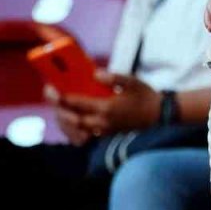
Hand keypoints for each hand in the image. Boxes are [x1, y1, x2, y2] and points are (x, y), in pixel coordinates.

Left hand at [46, 70, 160, 144]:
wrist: (158, 115)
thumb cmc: (145, 95)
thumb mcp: (131, 81)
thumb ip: (112, 77)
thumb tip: (95, 74)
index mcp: (107, 107)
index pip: (78, 104)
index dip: (62, 97)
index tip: (52, 90)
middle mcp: (103, 121)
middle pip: (73, 119)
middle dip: (60, 109)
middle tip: (52, 98)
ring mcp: (105, 130)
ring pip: (78, 129)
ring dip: (66, 120)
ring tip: (59, 108)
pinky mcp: (108, 133)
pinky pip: (86, 135)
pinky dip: (76, 130)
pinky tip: (72, 120)